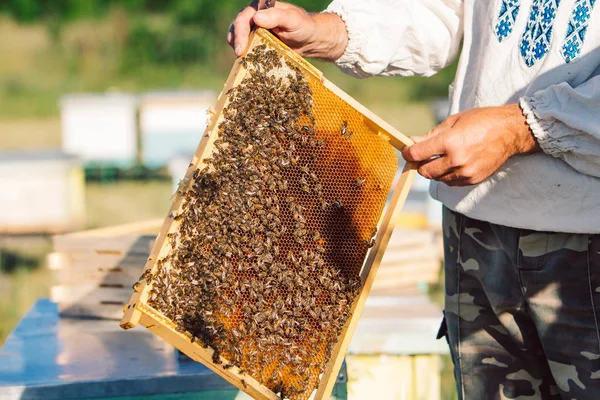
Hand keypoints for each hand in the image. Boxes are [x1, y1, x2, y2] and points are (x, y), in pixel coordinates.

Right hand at [227, 1, 347, 59]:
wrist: (310, 40)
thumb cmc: (303, 26)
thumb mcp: (292, 20)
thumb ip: (276, 17)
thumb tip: (256, 18)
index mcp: (261, 7)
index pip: (245, 16)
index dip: (240, 31)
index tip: (240, 46)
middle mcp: (255, 16)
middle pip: (237, 26)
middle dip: (236, 40)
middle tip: (239, 54)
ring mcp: (255, 29)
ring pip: (238, 36)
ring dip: (237, 47)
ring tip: (240, 58)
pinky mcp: (257, 41)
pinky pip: (246, 46)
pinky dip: (245, 53)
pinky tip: (246, 61)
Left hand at [402, 104, 540, 185]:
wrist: (510, 132)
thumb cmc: (482, 121)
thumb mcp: (454, 121)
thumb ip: (431, 135)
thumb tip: (412, 142)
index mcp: (449, 142)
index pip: (417, 154)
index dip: (409, 153)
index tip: (408, 151)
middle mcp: (456, 160)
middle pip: (425, 171)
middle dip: (421, 163)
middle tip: (424, 155)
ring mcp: (465, 172)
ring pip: (437, 178)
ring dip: (435, 170)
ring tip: (443, 157)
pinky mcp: (472, 179)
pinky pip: (450, 182)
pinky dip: (447, 175)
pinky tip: (454, 163)